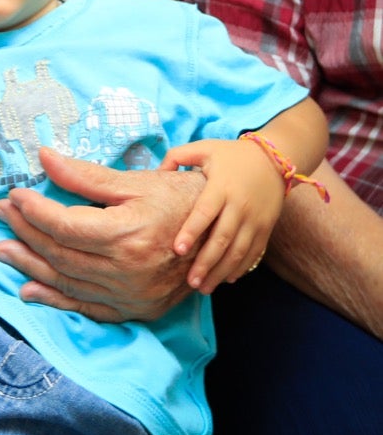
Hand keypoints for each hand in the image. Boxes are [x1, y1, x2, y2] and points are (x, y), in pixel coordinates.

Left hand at [0, 147, 201, 321]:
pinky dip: (54, 299)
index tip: (14, 196)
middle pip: (60, 253)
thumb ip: (84, 176)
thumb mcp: (133, 181)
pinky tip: (28, 289)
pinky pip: (86, 307)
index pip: (65, 225)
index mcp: (128, 234)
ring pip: (67, 281)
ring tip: (1, 249)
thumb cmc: (177, 198)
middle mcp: (128, 270)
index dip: (34, 211)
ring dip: (29, 266)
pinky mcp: (135, 310)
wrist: (219, 231)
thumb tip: (44, 157)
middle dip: (25, 233)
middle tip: (1, 214)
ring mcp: (131, 295)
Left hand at [163, 139, 283, 293]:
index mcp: (221, 187)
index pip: (204, 213)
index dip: (191, 231)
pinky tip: (226, 279)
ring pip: (238, 251)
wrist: (276, 159)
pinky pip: (253, 253)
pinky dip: (240, 268)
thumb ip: (177, 156)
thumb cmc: (232, 154)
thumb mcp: (204, 147)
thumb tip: (158, 171)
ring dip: (221, 271)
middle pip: (222, 239)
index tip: (177, 250)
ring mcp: (255, 219)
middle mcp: (240, 206)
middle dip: (206, 263)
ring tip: (204, 287)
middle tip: (190, 282)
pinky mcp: (266, 228)